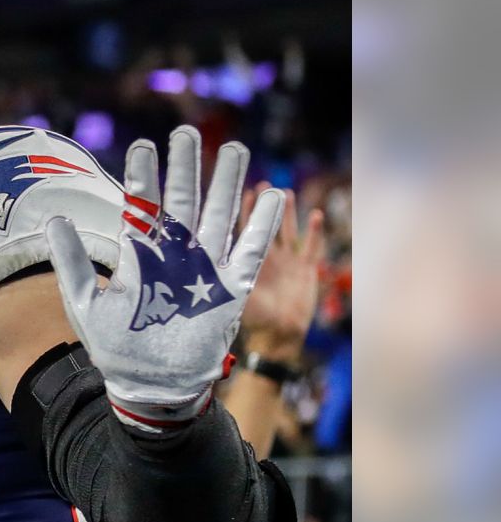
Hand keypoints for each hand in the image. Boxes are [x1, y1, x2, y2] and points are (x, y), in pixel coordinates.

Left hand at [45, 126, 284, 431]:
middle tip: (187, 132)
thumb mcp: (84, 302)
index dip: (143, 176)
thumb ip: (71, 260)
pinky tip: (271, 196)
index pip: (142, 204)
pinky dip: (261, 225)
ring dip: (226, 184)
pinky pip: (250, 251)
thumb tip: (55, 219)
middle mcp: (173, 253)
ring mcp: (203, 268)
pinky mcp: (229, 290)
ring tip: (235, 148)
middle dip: (185, 166)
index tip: (142, 145)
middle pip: (182, 200)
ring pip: (218, 216)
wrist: (149, 386)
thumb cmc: (114, 347)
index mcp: (140, 253)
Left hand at [238, 183, 324, 363]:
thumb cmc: (253, 319)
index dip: (246, 210)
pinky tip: (316, 214)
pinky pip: (311, 247)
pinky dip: (314, 232)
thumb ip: (227, 274)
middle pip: (267, 225)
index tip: (244, 190)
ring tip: (286, 192)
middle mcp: (268, 258)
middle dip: (266, 205)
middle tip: (267, 184)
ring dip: (288, 213)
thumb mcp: (234, 293)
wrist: (277, 337)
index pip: (245, 230)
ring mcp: (288, 263)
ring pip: (288, 231)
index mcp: (249, 262)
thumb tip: (204, 258)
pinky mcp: (306, 270)